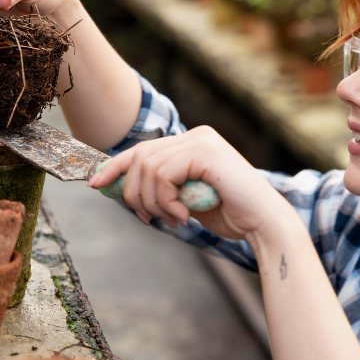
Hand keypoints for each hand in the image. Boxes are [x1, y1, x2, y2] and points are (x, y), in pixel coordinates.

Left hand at [88, 126, 301, 242]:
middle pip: (139, 157)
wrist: (264, 224)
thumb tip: (120, 190)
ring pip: (147, 168)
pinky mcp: (204, 151)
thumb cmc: (231, 215)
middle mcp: (196, 135)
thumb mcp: (185, 200)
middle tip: (147, 218)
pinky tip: (183, 215)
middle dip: (132, 193)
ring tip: (173, 219)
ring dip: (152, 202)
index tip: (95, 184)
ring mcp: (201, 140)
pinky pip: (162, 175)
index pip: (142, 149)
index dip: (114, 166)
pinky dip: (165, 200)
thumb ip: (161, 190)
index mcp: (193, 143)